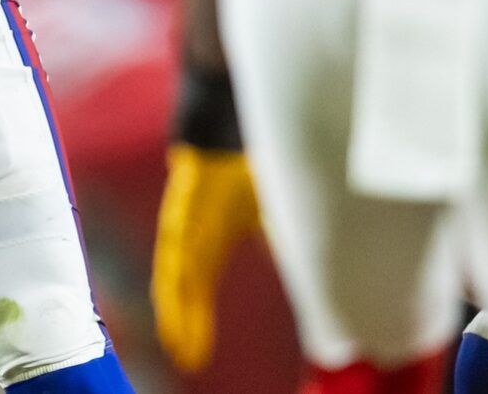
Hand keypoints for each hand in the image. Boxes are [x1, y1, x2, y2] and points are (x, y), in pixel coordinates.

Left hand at [151, 142, 261, 372]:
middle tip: (187, 359)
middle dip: (184, 326)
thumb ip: (280, 245)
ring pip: (175, 274)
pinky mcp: (181, 209)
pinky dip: (176, 275)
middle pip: (184, 291)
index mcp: (208, 243)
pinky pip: (176, 247)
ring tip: (178, 342)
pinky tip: (173, 299)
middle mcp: (191, 239)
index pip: (199, 292)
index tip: (194, 357)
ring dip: (176, 308)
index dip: (197, 322)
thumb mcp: (269, 216)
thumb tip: (313, 275)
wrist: (232, 128)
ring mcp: (183, 224)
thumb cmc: (244, 169)